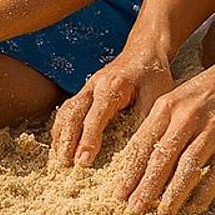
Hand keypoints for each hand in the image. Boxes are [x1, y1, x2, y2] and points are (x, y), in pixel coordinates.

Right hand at [50, 46, 174, 167]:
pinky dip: (61, 128)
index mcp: (111, 87)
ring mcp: (86, 87)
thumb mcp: (156, 96)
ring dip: (60, 135)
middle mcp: (93, 86)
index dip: (88, 141)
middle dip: (66, 141)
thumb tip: (137, 149)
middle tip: (64, 165)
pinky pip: (68, 110)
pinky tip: (60, 143)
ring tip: (58, 159)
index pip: (95, 117)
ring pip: (66, 112)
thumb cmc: (152, 73)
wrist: (144, 48)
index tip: (83, 162)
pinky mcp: (85, 92)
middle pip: (72, 114)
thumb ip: (145, 120)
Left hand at [111, 57, 214, 214]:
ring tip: (162, 212)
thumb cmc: (201, 93)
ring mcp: (211, 131)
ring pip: (187, 169)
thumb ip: (157, 127)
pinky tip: (193, 207)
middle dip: (145, 188)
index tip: (119, 194)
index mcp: (166, 107)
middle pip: (161, 159)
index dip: (129, 172)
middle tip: (134, 210)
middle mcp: (186, 118)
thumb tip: (138, 163)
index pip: (142, 144)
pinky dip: (203, 193)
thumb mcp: (173, 100)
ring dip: (172, 194)